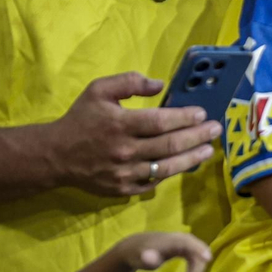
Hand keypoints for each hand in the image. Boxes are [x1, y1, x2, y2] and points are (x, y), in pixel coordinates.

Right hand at [46, 72, 221, 196]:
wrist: (55, 156)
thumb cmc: (81, 119)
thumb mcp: (99, 90)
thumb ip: (129, 82)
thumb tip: (159, 84)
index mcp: (120, 124)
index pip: (161, 122)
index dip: (185, 118)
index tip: (202, 113)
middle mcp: (125, 151)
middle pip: (170, 145)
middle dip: (197, 137)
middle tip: (215, 130)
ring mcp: (125, 173)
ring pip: (167, 167)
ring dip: (192, 158)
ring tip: (208, 150)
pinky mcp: (123, 189)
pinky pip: (154, 182)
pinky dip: (170, 173)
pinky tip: (184, 164)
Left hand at [117, 232, 211, 271]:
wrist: (136, 247)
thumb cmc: (138, 254)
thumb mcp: (140, 258)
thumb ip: (148, 259)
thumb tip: (151, 258)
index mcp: (172, 240)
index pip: (188, 242)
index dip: (199, 249)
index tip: (208, 259)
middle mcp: (181, 239)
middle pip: (198, 249)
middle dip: (197, 267)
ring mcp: (184, 243)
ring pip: (199, 254)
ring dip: (196, 270)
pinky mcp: (185, 248)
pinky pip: (196, 256)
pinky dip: (194, 268)